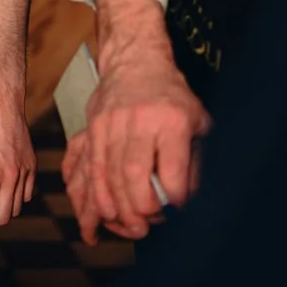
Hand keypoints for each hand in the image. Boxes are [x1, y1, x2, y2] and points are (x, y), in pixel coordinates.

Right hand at [62, 51, 207, 242]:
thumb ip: (193, 159)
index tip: (177, 208)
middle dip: (140, 209)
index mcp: (172, 120)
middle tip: (147, 225)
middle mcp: (139, 121)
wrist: (135, 60)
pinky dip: (95, 192)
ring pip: (109, 174)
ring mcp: (111, 123)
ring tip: (127, 226)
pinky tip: (103, 210)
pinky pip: (89, 166)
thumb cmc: (172, 95)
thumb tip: (183, 199)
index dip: (175, 197)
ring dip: (117, 206)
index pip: (172, 169)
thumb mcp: (197, 121)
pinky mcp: (92, 126)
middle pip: (134, 174)